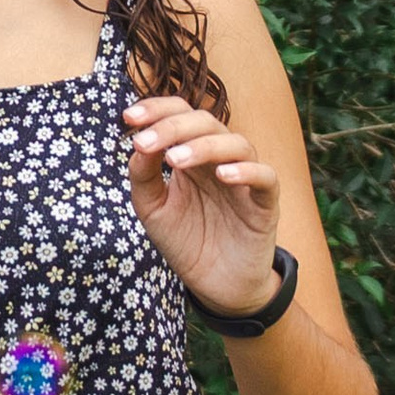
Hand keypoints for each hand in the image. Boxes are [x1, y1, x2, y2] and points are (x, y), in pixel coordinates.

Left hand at [125, 97, 281, 310]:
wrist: (216, 285)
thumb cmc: (186, 241)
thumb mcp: (153, 209)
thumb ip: (143, 176)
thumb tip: (137, 144)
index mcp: (192, 155)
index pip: (181, 115)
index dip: (157, 110)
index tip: (128, 117)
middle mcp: (219, 160)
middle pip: (206, 122)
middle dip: (173, 127)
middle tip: (145, 142)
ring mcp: (244, 180)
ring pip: (237, 144)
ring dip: (204, 146)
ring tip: (175, 161)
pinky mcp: (266, 204)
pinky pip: (265, 178)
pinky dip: (246, 171)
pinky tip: (223, 175)